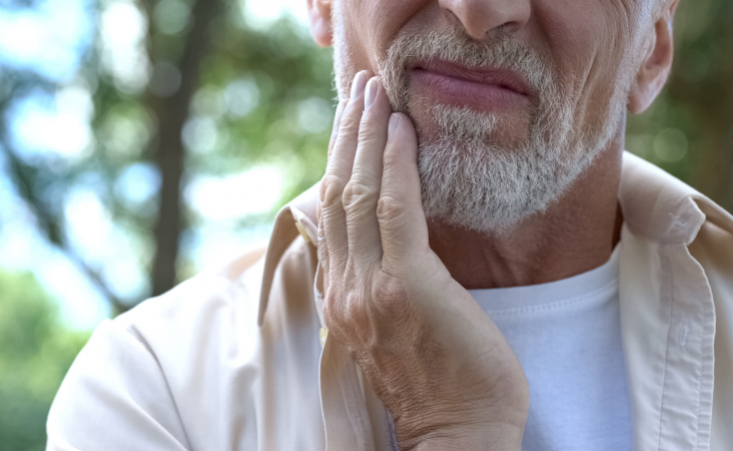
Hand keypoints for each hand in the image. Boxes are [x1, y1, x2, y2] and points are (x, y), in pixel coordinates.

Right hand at [317, 70, 529, 450]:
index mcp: (339, 297)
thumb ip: (378, 282)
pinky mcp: (406, 285)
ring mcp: (368, 286)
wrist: (458, 433)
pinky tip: (403, 130)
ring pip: (358, 194)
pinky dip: (397, 165)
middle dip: (347, 135)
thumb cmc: (438, 382)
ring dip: (367, 136)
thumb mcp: (391, 329)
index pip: (330, 215)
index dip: (338, 162)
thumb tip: (387, 237)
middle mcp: (343, 288)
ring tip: (375, 93)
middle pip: (336, 194)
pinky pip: (395, 210)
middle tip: (358, 90)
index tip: (350, 124)